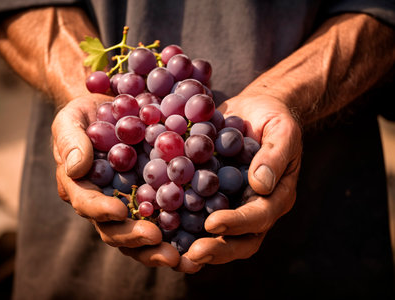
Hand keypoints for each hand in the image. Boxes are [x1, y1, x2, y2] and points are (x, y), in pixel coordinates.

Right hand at [51, 95, 179, 266]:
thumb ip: (70, 141)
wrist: (112, 112)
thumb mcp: (71, 119)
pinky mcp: (152, 199)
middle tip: (155, 239)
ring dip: (155, 249)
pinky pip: (163, 221)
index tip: (119, 211)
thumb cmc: (86, 115)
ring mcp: (129, 205)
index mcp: (80, 187)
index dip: (100, 210)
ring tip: (177, 258)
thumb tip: (77, 168)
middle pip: (113, 230)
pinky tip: (194, 245)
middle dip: (133, 239)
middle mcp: (103, 204)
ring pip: (138, 236)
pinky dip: (176, 235)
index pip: (86, 203)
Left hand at [174, 95, 301, 272]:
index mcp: (274, 197)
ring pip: (217, 236)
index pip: (259, 217)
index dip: (237, 223)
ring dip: (196, 248)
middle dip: (217, 249)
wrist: (255, 110)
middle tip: (192, 255)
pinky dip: (180, 226)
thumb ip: (274, 156)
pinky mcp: (210, 196)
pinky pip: (196, 215)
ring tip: (172, 256)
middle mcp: (252, 208)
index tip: (212, 223)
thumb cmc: (273, 119)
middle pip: (239, 240)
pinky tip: (158, 228)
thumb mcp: (281, 131)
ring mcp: (231, 205)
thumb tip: (260, 185)